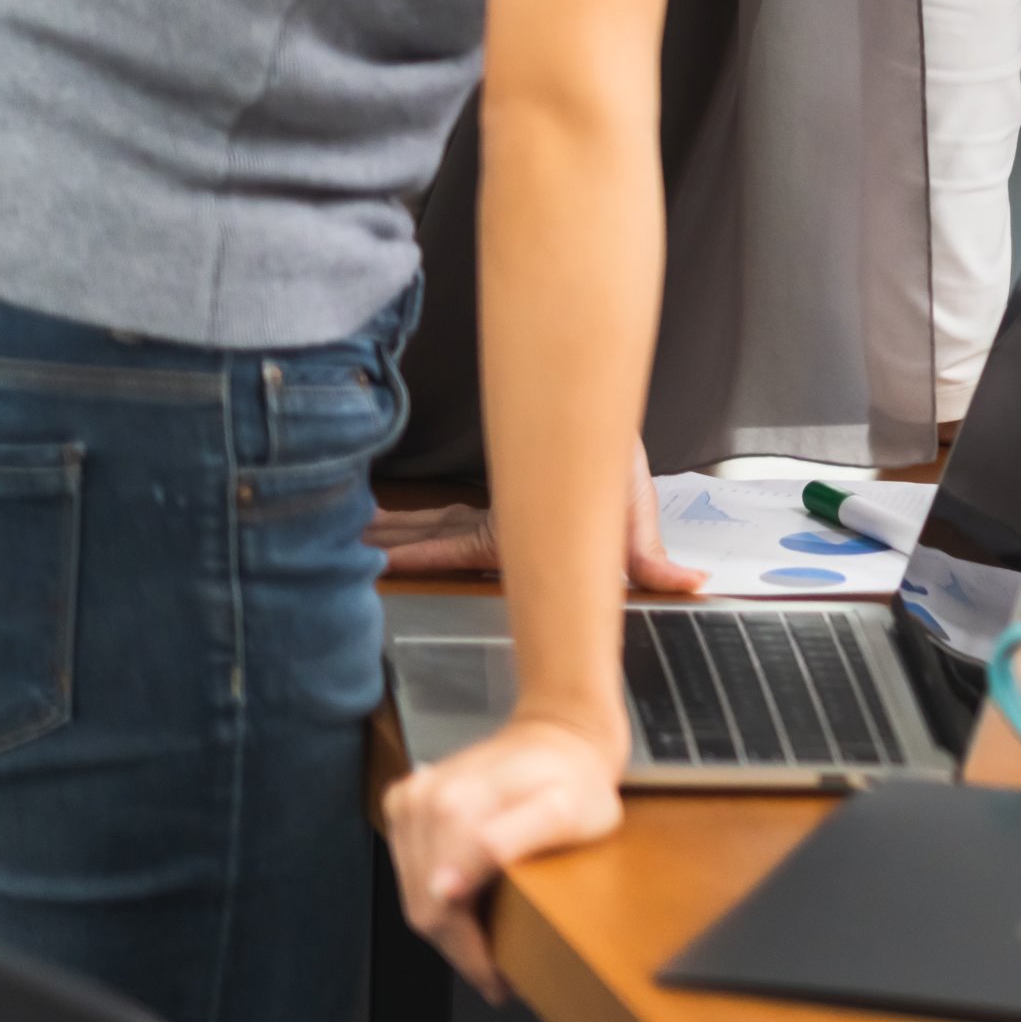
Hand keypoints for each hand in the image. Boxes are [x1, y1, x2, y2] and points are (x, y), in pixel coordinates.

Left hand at [372, 449, 704, 591]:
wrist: (619, 439)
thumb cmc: (626, 475)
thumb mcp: (637, 516)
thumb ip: (651, 559)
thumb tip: (690, 582)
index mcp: (521, 544)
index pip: (455, 553)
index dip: (412, 558)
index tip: (370, 562)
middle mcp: (499, 536)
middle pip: (428, 544)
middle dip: (382, 548)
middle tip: (330, 550)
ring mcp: (492, 520)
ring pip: (425, 529)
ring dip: (386, 534)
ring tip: (341, 535)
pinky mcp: (492, 501)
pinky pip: (437, 515)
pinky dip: (404, 520)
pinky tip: (374, 517)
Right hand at [382, 716, 627, 1001]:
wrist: (560, 734)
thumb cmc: (573, 777)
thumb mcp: (567, 812)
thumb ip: (509, 842)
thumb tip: (448, 884)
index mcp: (455, 811)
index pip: (441, 908)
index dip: (470, 953)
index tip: (497, 978)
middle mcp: (421, 803)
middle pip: (422, 904)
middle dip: (458, 943)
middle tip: (495, 967)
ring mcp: (409, 800)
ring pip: (411, 890)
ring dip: (445, 921)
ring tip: (485, 939)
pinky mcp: (405, 800)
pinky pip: (407, 865)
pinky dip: (433, 891)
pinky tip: (466, 898)